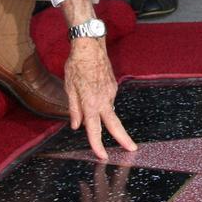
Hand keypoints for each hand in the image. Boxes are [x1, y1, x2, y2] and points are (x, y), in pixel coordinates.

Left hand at [60, 0, 135, 160]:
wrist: (90, 45)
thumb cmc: (76, 65)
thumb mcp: (69, 88)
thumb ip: (74, 108)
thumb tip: (77, 125)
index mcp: (90, 103)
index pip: (94, 129)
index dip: (97, 145)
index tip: (102, 156)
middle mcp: (104, 99)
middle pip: (115, 124)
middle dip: (123, 139)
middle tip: (132, 149)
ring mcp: (111, 92)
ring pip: (109, 110)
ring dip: (104, 116)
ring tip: (88, 97)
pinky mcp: (113, 86)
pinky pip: (108, 99)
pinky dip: (101, 102)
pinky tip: (93, 91)